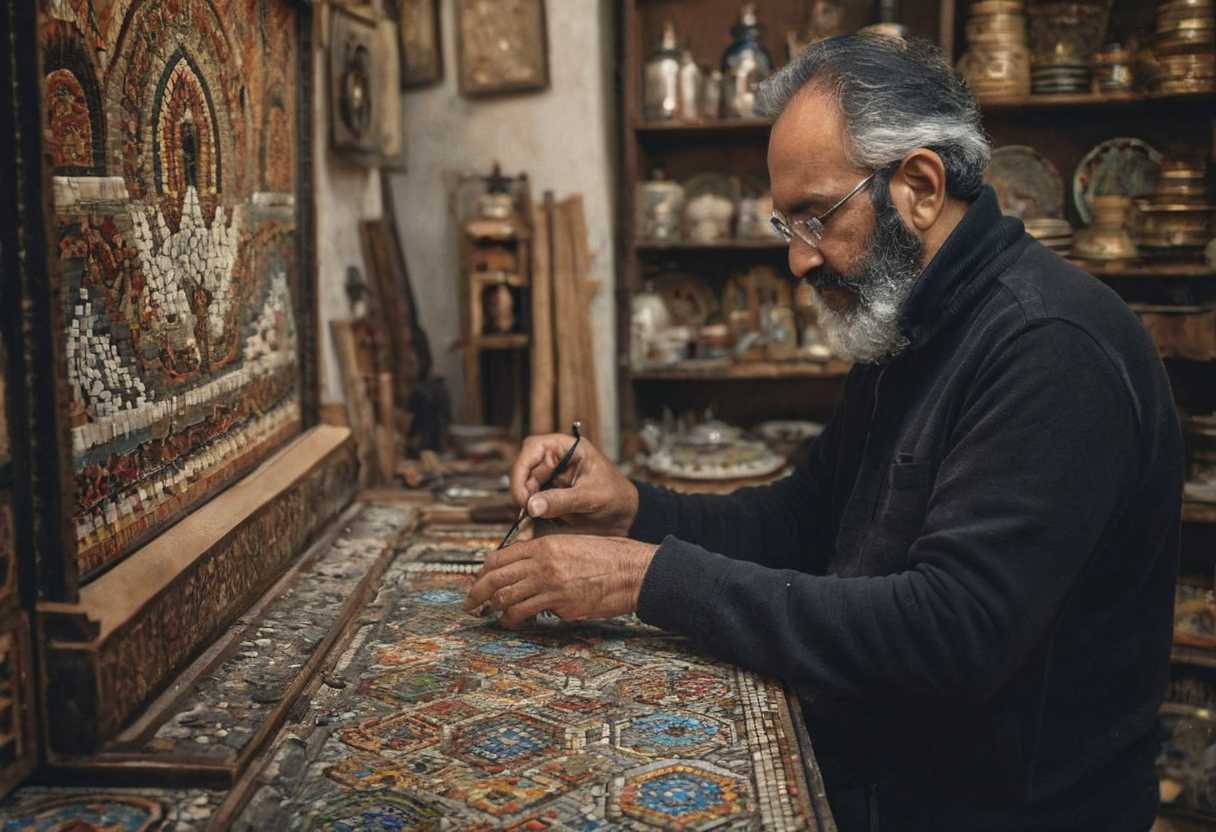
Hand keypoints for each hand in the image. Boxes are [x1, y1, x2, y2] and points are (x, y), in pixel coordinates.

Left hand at [463, 535, 657, 627]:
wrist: (633, 571)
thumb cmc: (609, 558)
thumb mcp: (572, 545)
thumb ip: (546, 555)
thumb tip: (524, 569)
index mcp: (545, 545)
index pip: (499, 557)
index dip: (483, 572)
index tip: (478, 581)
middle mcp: (542, 563)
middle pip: (495, 578)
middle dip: (476, 593)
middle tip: (469, 604)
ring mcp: (551, 584)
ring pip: (506, 598)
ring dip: (495, 610)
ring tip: (494, 615)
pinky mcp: (560, 604)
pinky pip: (526, 613)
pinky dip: (515, 619)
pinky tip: (515, 622)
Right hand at [510, 434, 638, 535]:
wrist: (624, 514)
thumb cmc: (615, 496)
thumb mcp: (591, 497)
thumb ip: (562, 500)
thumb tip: (532, 506)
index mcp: (567, 447)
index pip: (533, 448)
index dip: (522, 468)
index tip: (524, 493)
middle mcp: (555, 459)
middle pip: (523, 468)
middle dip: (522, 489)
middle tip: (527, 510)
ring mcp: (550, 477)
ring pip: (524, 485)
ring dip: (524, 501)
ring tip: (533, 517)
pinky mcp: (548, 494)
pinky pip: (530, 499)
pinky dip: (529, 510)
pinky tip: (534, 520)